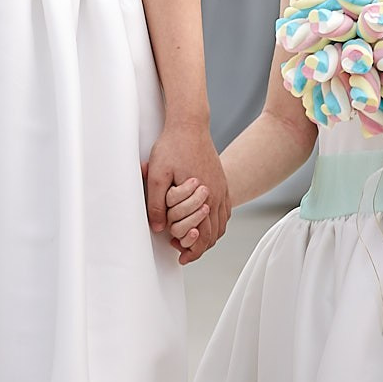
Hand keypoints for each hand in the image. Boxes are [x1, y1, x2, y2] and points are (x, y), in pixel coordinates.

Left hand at [144, 119, 227, 264]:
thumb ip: (157, 204)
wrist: (190, 123)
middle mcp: (217, 194)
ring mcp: (222, 187)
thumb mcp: (157, 175)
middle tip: (182, 251)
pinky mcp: (222, 181)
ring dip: (209, 236)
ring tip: (192, 240)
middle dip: (199, 247)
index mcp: (203, 196)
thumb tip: (159, 228)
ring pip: (222, 224)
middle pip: (215, 234)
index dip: (192, 251)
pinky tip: (205, 222)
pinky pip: (226, 210)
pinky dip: (217, 222)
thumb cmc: (172, 146)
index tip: (180, 257)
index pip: (203, 236)